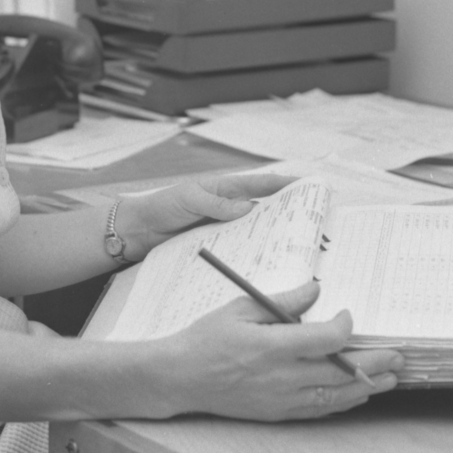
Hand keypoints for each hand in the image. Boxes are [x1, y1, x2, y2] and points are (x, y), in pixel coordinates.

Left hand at [116, 173, 294, 259]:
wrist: (139, 231)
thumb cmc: (162, 207)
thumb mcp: (189, 200)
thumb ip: (216, 204)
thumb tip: (247, 208)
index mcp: (225, 189)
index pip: (260, 185)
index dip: (285, 184)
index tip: (309, 185)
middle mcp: (229, 208)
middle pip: (265, 210)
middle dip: (288, 215)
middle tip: (313, 225)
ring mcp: (224, 228)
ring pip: (255, 233)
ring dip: (273, 240)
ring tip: (297, 249)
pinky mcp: (217, 246)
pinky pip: (240, 250)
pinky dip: (253, 256)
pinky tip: (266, 268)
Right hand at [167, 279, 402, 420]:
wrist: (182, 377)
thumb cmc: (208, 337)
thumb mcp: (241, 308)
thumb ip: (282, 301)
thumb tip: (315, 290)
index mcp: (273, 346)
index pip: (326, 340)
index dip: (345, 327)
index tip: (347, 314)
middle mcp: (283, 377)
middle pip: (342, 372)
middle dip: (375, 362)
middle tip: (399, 355)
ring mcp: (282, 399)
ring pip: (337, 396)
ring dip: (367, 386)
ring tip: (391, 377)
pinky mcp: (279, 413)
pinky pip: (320, 410)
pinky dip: (343, 401)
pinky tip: (357, 393)